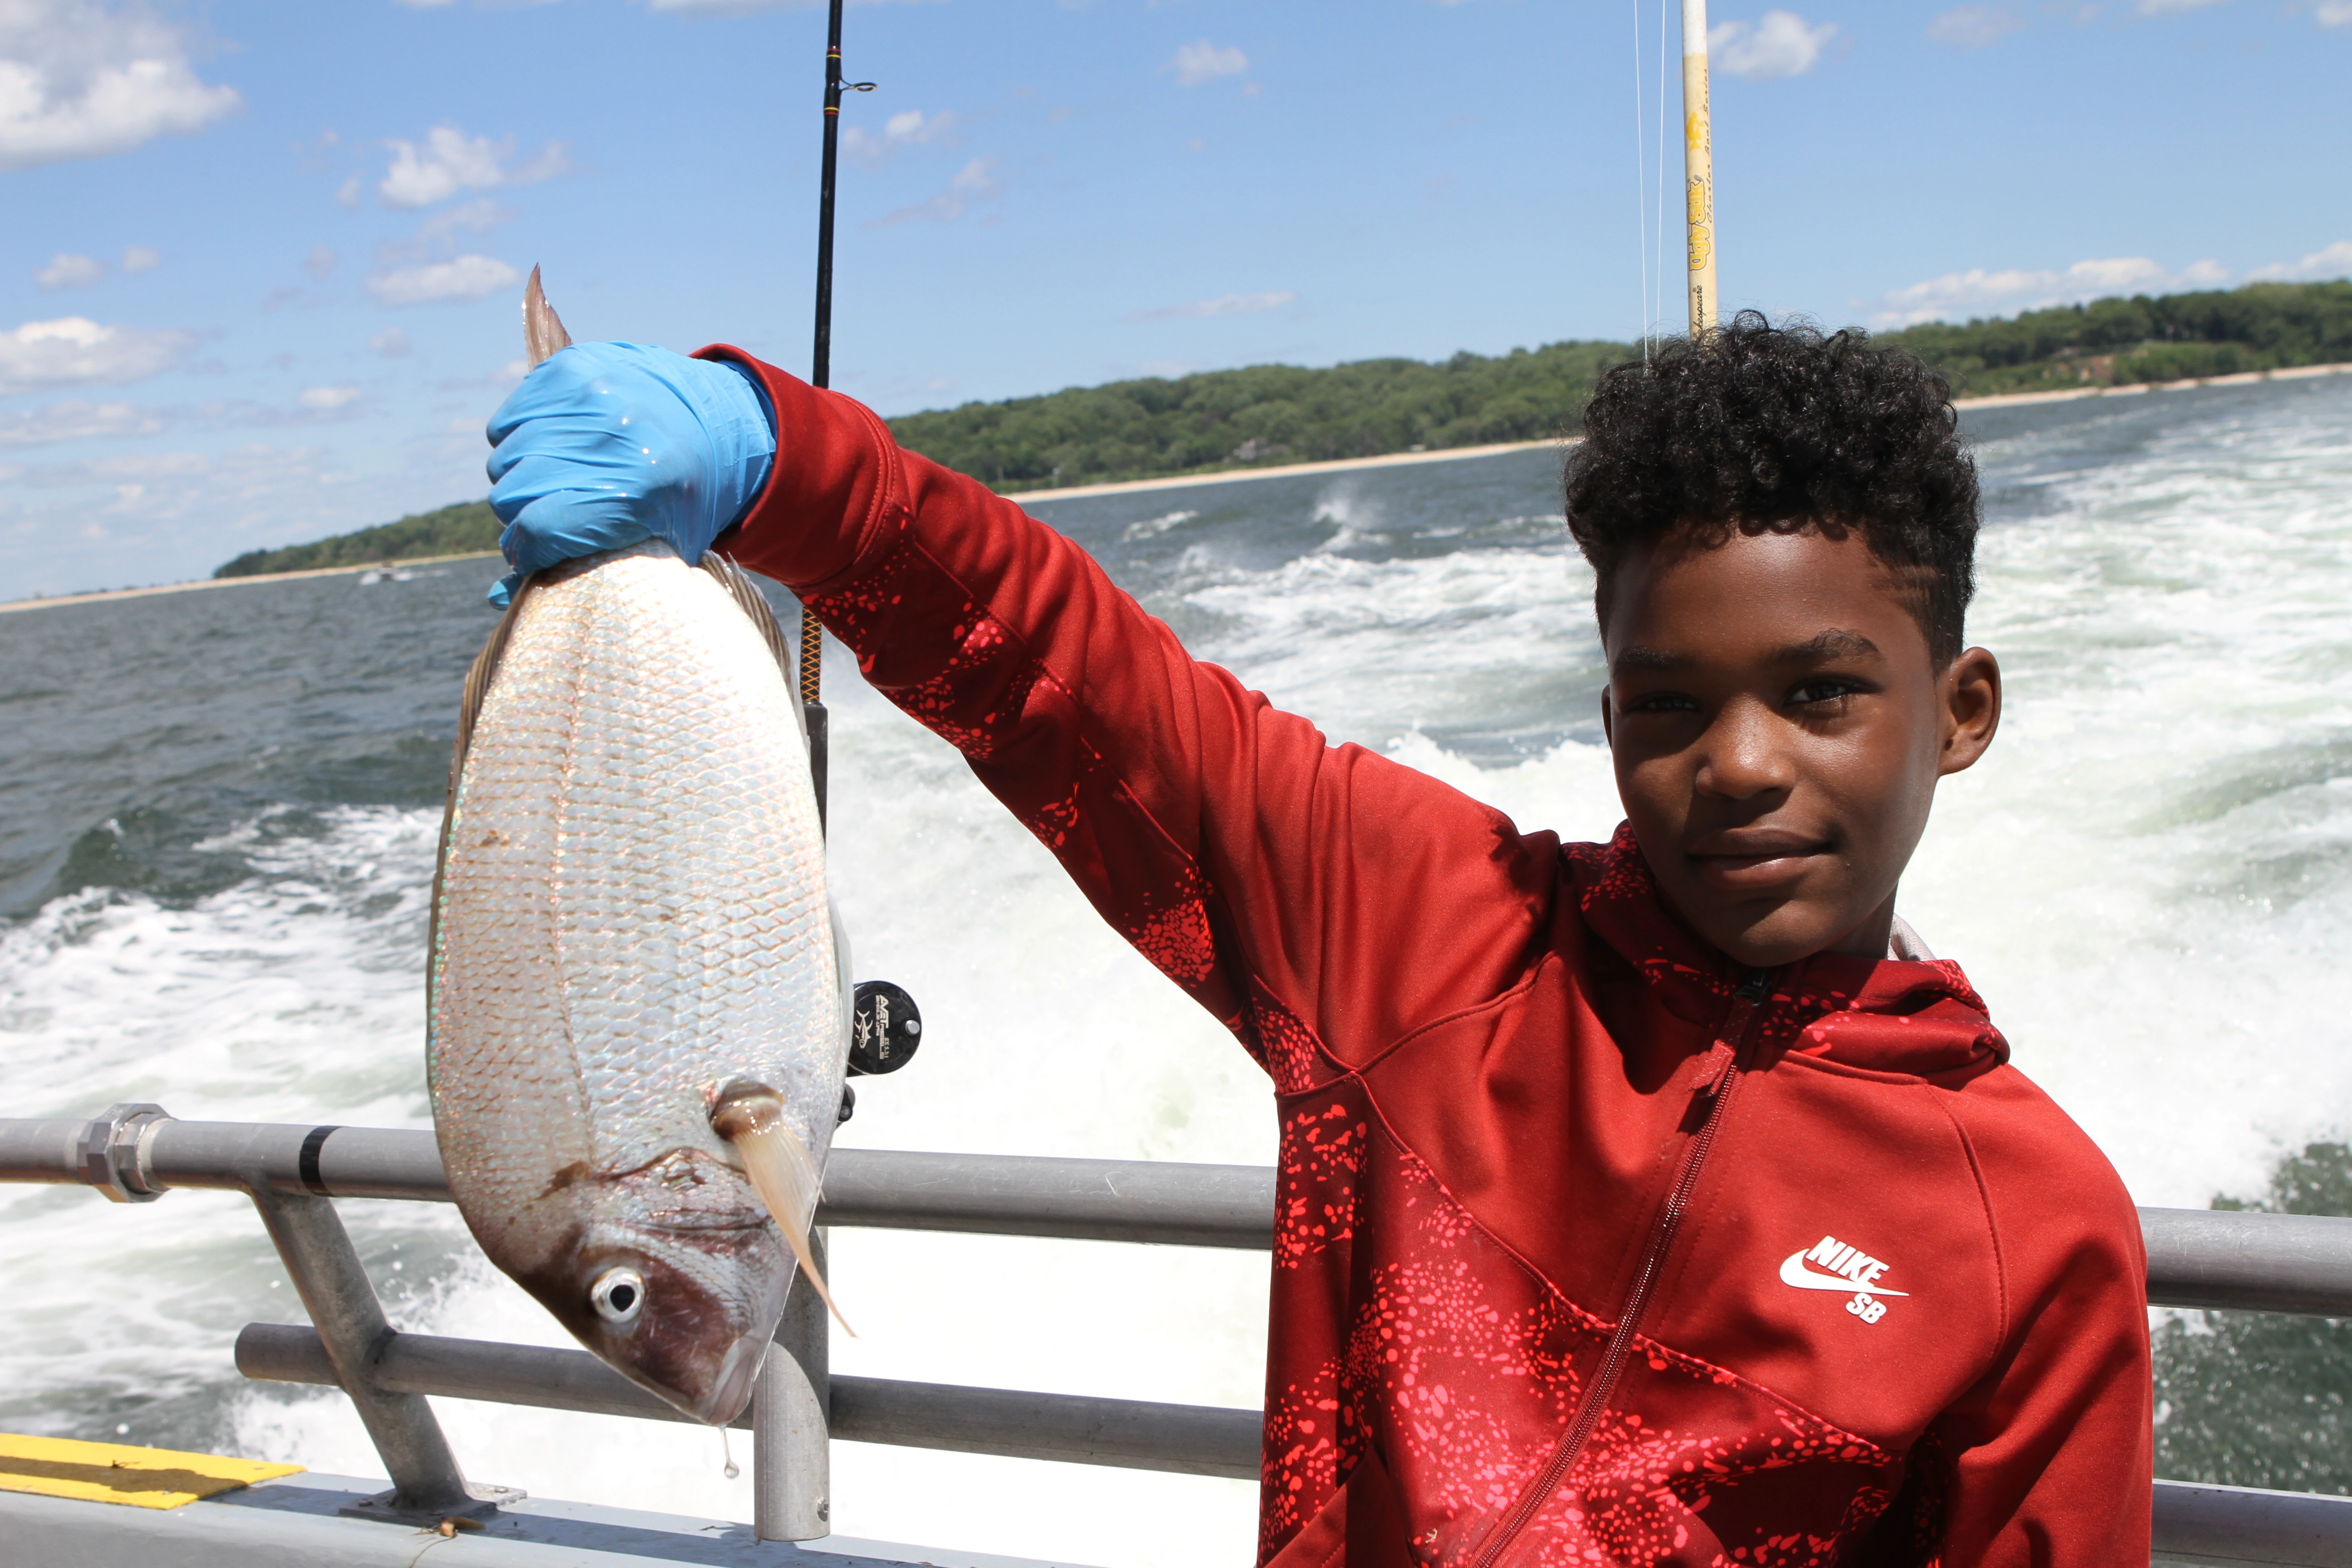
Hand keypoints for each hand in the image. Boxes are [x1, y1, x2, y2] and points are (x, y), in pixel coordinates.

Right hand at [484, 342, 775, 604]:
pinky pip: (508, 418)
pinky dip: (518, 438)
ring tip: (556, 479)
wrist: (714, 422)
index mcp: (636, 492)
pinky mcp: (570, 368)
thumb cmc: (681, 499)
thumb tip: (494, 596)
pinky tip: (550, 447)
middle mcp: (611, 437)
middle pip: (510, 494)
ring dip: (519, 475)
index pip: (538, 529)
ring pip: (503, 455)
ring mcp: (588, 396)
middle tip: (551, 513)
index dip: (525, 550)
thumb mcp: (656, 548)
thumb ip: (584, 576)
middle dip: (522, 515)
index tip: (531, 553)